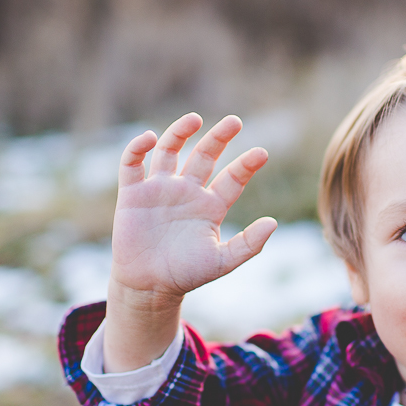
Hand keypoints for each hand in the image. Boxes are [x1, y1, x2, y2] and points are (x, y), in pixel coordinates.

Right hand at [104, 113, 276, 370]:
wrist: (148, 287)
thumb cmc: (186, 275)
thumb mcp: (221, 261)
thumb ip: (248, 245)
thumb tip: (273, 223)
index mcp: (210, 206)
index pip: (232, 178)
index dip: (246, 165)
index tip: (262, 154)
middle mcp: (187, 191)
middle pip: (204, 156)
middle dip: (219, 138)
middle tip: (235, 121)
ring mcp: (159, 189)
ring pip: (169, 151)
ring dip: (180, 133)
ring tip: (194, 119)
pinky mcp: (133, 193)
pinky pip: (133, 164)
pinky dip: (138, 148)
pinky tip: (149, 137)